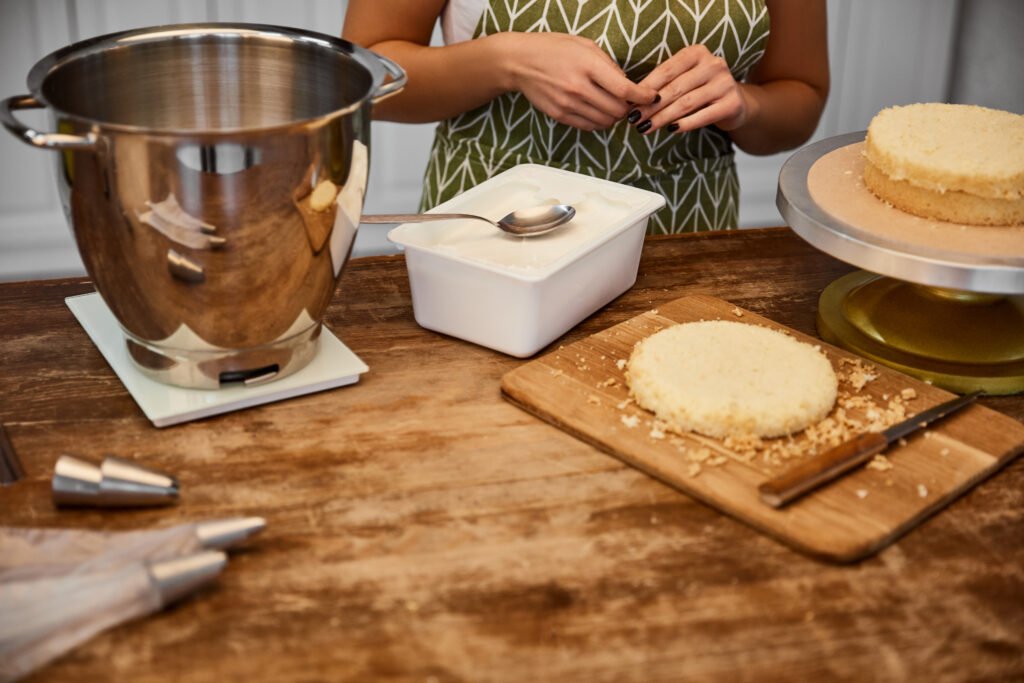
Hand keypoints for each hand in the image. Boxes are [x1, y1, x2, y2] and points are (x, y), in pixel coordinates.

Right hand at [497, 32, 658, 130]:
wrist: (519, 62)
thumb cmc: (554, 49)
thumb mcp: (585, 45)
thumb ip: (609, 65)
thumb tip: (628, 85)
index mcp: (588, 66)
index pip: (625, 89)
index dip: (643, 96)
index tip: (652, 97)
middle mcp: (578, 88)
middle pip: (618, 110)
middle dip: (629, 108)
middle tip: (630, 102)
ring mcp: (568, 104)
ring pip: (605, 122)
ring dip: (614, 117)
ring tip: (613, 105)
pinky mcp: (560, 115)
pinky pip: (589, 126)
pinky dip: (599, 122)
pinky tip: (597, 110)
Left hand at [629, 44, 751, 134]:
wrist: (734, 104)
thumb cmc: (699, 91)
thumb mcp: (683, 80)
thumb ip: (663, 84)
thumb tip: (631, 100)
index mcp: (697, 53)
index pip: (666, 70)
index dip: (645, 88)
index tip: (629, 104)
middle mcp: (713, 64)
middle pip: (674, 88)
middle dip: (650, 106)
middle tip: (634, 120)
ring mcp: (725, 83)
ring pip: (686, 103)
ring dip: (662, 118)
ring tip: (645, 128)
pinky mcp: (732, 104)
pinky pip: (703, 116)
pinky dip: (685, 124)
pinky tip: (670, 130)